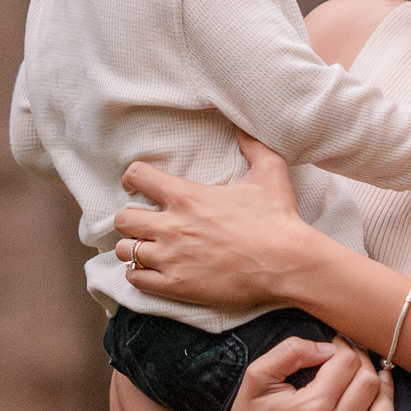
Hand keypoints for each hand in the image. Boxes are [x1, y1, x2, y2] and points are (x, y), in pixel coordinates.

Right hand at [111, 334, 404, 410]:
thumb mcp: (258, 374)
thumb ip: (291, 351)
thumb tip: (329, 348)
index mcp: (311, 408)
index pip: (348, 365)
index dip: (346, 346)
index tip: (337, 343)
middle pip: (369, 387)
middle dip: (365, 364)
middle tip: (353, 358)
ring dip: (386, 396)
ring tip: (378, 380)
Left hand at [115, 134, 313, 309]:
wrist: (287, 264)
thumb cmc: (278, 219)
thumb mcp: (270, 171)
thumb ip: (252, 145)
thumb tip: (242, 124)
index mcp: (187, 196)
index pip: (137, 176)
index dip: (133, 178)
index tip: (138, 185)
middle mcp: (172, 226)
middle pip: (123, 218)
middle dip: (131, 218)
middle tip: (145, 221)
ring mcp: (172, 258)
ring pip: (126, 250)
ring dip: (134, 247)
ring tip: (148, 247)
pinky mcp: (176, 285)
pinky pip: (136, 278)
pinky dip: (139, 274)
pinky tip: (152, 270)